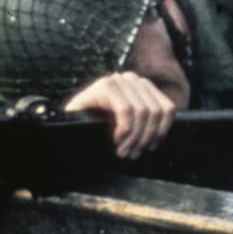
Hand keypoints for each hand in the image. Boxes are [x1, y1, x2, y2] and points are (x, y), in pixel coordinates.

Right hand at [64, 72, 178, 159]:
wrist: (65, 123)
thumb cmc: (97, 126)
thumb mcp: (128, 123)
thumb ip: (147, 123)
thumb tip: (164, 135)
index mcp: (142, 87)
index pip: (167, 108)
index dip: (161, 131)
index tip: (151, 147)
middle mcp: (133, 79)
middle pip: (155, 112)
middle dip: (145, 138)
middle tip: (132, 154)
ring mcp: (119, 80)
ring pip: (143, 112)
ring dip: (134, 137)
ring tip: (123, 151)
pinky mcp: (105, 86)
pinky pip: (127, 110)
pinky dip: (125, 128)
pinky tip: (116, 139)